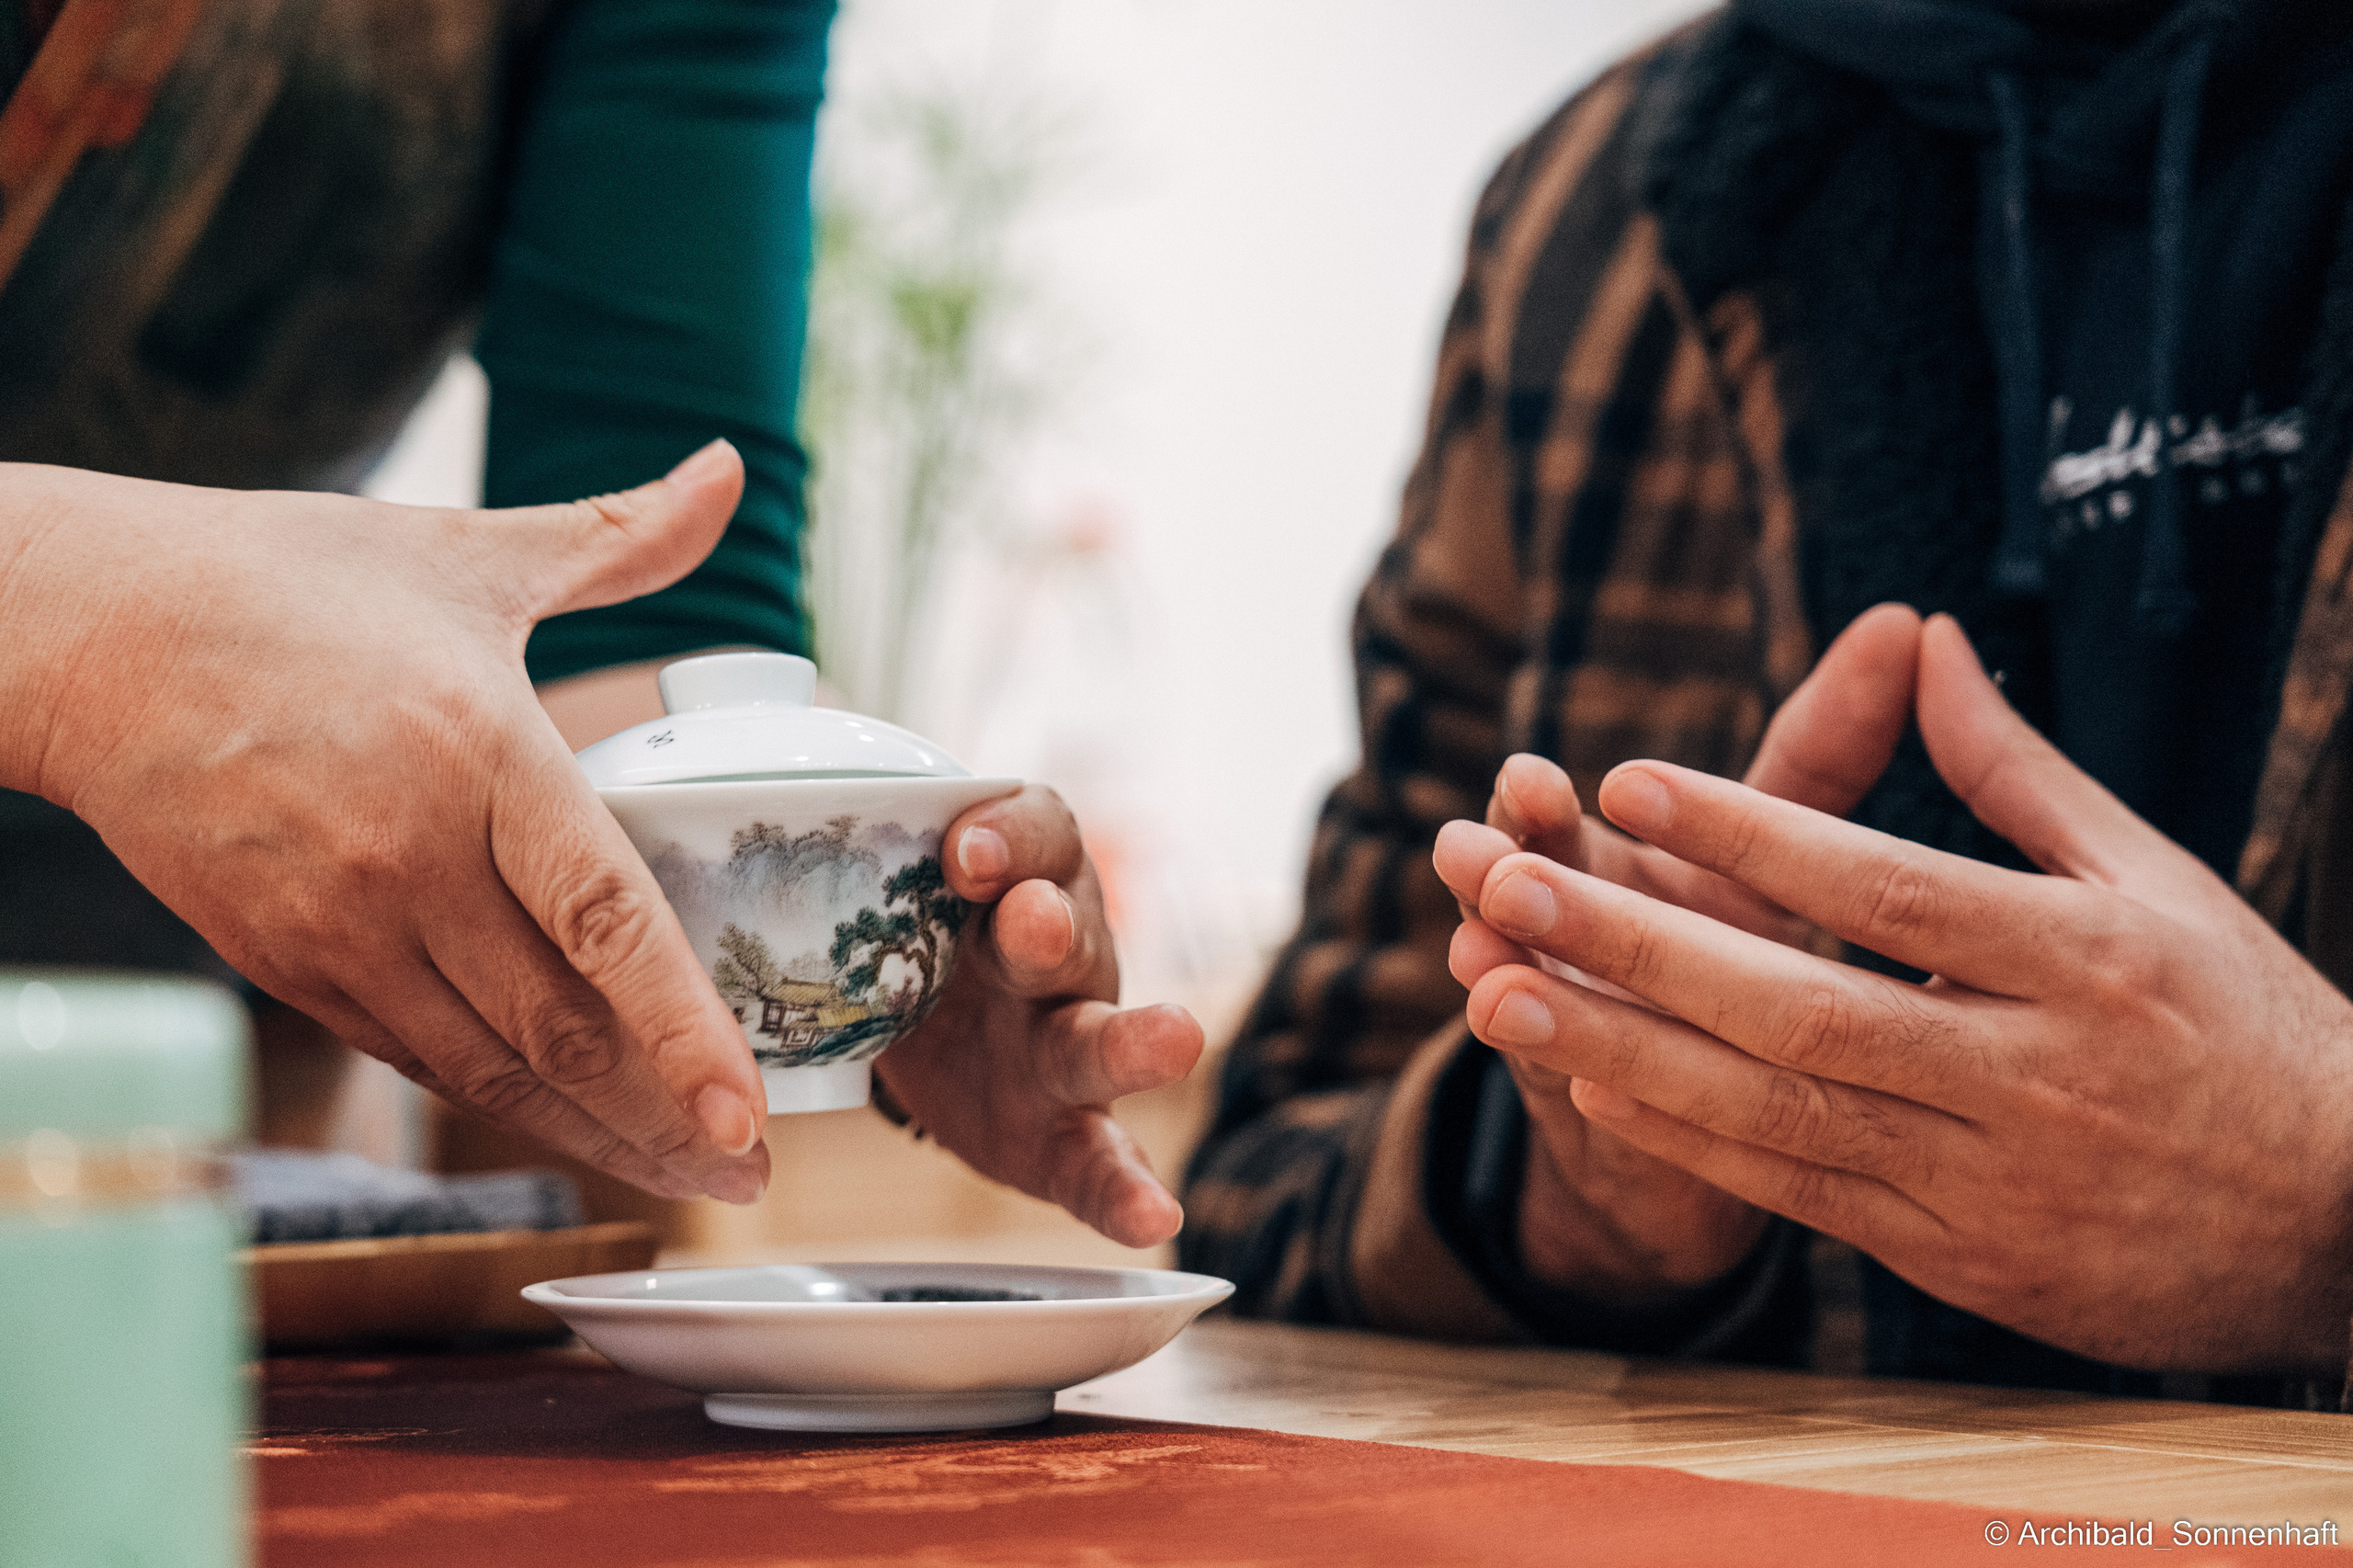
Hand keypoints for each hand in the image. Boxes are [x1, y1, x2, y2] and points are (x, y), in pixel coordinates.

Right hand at [0, 445, 771, 1201]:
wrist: (89, 633)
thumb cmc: (290, 583)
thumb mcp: (465, 552)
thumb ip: (619, 537)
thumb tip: (728, 468)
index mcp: (477, 753)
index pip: (603, 921)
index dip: (684, 1031)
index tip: (752, 1115)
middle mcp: (410, 858)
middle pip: (558, 1028)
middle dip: (665, 1121)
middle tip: (753, 1181)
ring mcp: (338, 924)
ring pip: (487, 1067)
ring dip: (592, 1134)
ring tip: (681, 1179)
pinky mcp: (285, 963)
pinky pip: (414, 1056)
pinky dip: (498, 1102)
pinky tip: (566, 1124)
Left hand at [872, 786, 1203, 1247]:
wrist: (941, 1029)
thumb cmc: (914, 935)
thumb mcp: (883, 882)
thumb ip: (837, 852)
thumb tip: (695, 807)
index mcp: (1014, 877)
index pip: (1032, 830)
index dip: (1007, 832)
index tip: (963, 846)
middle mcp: (1055, 953)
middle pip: (1063, 933)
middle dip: (1048, 928)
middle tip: (1032, 920)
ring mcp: (1066, 1043)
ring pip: (1097, 1039)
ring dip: (1131, 1040)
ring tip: (1171, 1040)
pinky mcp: (1066, 1130)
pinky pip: (1102, 1160)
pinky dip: (1127, 1190)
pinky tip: (1151, 1215)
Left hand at [1460, 612, 2352, 1373]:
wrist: (2348, 1227)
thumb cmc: (2246, 1024)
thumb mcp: (2156, 876)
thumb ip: (2018, 767)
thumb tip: (1924, 638)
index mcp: (2087, 959)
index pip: (1887, 885)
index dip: (1750, 834)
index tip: (1628, 779)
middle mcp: (2032, 1074)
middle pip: (1800, 1005)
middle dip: (1636, 945)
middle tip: (1504, 880)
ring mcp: (1994, 1181)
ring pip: (1777, 1113)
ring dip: (1624, 1052)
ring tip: (1499, 992)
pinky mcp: (1965, 1262)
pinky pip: (1802, 1197)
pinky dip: (1693, 1145)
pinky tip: (1595, 1091)